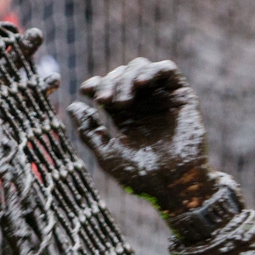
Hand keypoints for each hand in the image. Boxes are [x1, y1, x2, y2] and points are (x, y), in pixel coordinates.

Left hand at [68, 58, 216, 213]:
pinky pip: (168, 70)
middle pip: (122, 74)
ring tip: (122, 101)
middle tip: (104, 100)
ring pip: (142, 67)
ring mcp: (162, 98)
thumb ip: (90, 131)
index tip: (86, 90)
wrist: (175, 186)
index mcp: (124, 116)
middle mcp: (143, 104)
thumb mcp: (108, 155)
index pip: (107, 88)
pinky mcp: (182, 96)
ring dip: (127, 78)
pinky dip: (152, 71)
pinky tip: (140, 84)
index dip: (96, 84)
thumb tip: (72, 106)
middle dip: (110, 82)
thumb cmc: (142, 177)